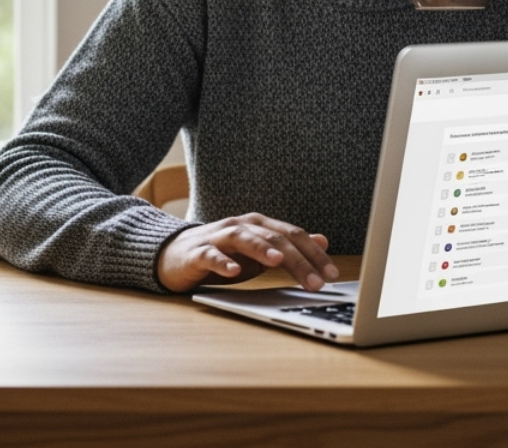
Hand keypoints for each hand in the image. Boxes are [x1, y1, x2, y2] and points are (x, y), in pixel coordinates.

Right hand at [156, 213, 339, 293]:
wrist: (175, 254)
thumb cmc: (222, 254)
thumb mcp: (259, 252)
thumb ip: (289, 246)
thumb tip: (323, 241)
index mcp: (260, 226)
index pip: (293, 236)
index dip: (314, 254)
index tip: (332, 275)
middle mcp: (242, 226)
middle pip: (274, 239)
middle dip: (298, 260)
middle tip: (316, 281)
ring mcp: (219, 237)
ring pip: (244, 238)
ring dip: (262, 249)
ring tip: (278, 261)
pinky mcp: (197, 252)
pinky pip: (211, 255)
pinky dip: (223, 262)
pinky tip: (234, 271)